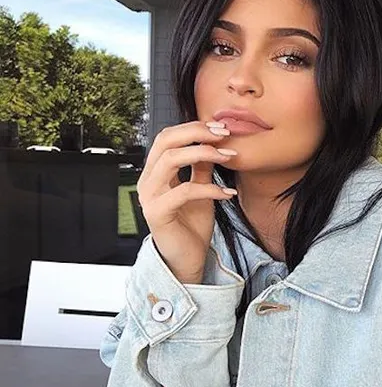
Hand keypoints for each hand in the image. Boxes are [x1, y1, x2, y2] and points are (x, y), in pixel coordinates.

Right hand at [136, 121, 236, 283]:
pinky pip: (184, 191)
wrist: (187, 259)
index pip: (168, 136)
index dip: (194, 127)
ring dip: (203, 153)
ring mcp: (149, 196)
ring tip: (228, 157)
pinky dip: (210, 188)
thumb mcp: (201, 188)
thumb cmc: (191, 225)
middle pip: (165, 141)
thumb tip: (216, 141)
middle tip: (224, 134)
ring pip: (170, 160)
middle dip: (196, 133)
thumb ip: (203, 166)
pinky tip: (228, 192)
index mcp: (155, 171)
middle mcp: (148, 180)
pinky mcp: (157, 213)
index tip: (221, 128)